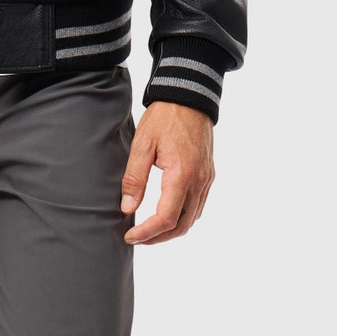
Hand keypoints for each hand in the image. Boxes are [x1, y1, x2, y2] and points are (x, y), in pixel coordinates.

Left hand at [119, 101, 213, 244]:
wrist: (189, 97)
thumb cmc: (164, 118)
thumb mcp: (142, 144)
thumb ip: (135, 178)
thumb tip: (127, 208)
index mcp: (181, 174)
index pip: (166, 218)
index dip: (147, 233)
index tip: (130, 235)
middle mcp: (199, 181)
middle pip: (182, 225)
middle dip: (159, 237)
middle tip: (137, 238)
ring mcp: (206, 179)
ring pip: (192, 219)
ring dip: (171, 230)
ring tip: (149, 230)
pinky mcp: (208, 175)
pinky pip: (198, 206)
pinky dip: (183, 217)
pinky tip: (167, 214)